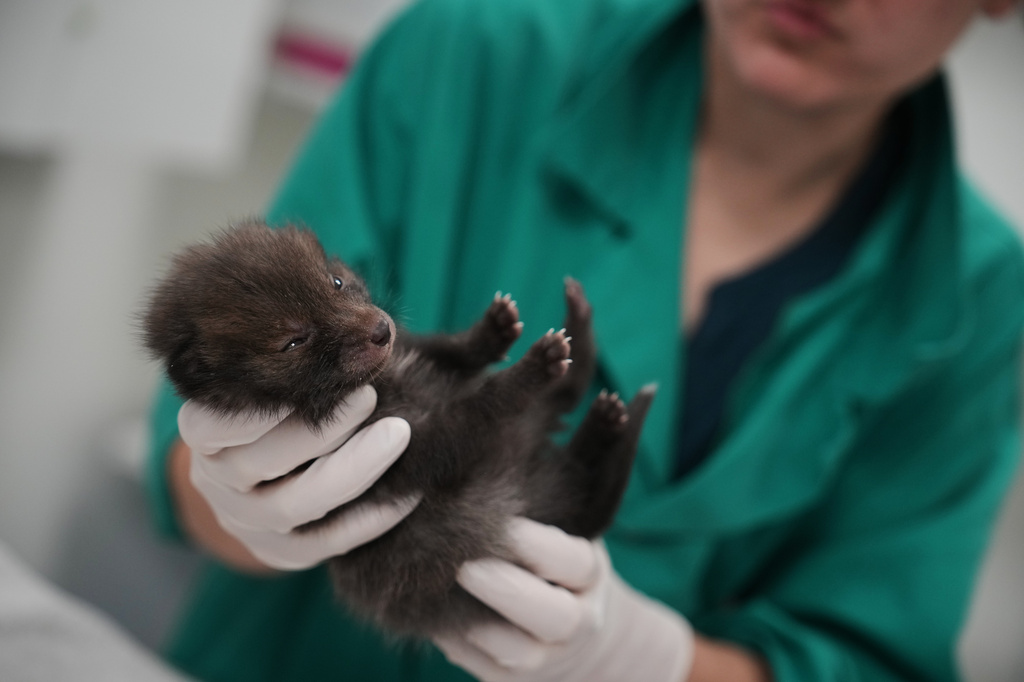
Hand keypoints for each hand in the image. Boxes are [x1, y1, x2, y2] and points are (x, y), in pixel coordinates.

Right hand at [177, 385, 415, 570]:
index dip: (254, 408)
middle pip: (259, 462)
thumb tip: (361, 333)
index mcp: (204, 432)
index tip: (308, 376)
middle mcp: (215, 481)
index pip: (207, 424)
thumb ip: (302, 363)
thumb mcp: (279, 379)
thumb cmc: (286, 403)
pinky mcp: (280, 553)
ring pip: (293, 505)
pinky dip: (370, 519)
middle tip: (369, 396)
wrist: (274, 470)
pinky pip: (325, 543)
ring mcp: (245, 522)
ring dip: (353, 470)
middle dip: (321, 430)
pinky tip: (409, 493)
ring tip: (397, 435)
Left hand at [434, 518, 694, 681]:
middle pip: (552, 614)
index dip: (531, 543)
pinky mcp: (510, 681)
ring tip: (430, 589)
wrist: (580, 634)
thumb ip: (537, 505)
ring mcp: (546, 658)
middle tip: (460, 564)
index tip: (495, 518)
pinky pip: (478, 666)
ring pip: (513, 652)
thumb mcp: (564, 529)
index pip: (570, 561)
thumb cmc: (556, 562)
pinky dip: (450, 642)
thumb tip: (489, 456)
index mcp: (590, 574)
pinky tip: (421, 610)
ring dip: (469, 622)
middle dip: (503, 589)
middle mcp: (576, 621)